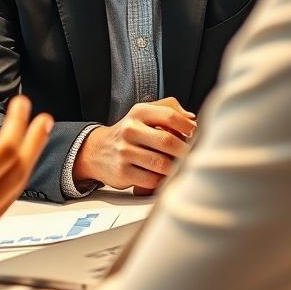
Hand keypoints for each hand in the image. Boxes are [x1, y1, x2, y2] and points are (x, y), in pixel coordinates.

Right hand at [0, 83, 53, 289]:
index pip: (6, 148)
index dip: (18, 122)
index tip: (21, 104)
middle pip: (20, 169)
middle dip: (34, 141)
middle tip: (42, 121)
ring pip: (15, 191)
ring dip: (28, 163)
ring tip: (32, 143)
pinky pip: (4, 207)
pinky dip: (13, 185)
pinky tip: (8, 176)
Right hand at [72, 97, 195, 192]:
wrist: (96, 151)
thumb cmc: (129, 132)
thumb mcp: (144, 113)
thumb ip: (169, 108)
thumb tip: (192, 119)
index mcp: (138, 112)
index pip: (169, 116)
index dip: (187, 126)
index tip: (194, 134)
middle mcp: (130, 129)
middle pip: (168, 141)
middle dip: (185, 150)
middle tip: (191, 154)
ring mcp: (124, 152)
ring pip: (162, 164)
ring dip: (174, 167)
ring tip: (177, 165)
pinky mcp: (123, 172)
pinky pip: (153, 180)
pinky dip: (162, 180)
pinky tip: (162, 175)